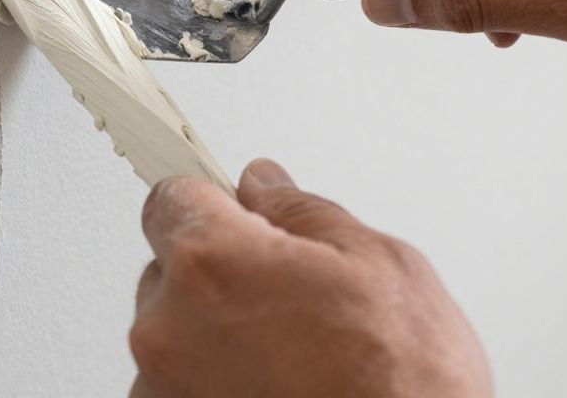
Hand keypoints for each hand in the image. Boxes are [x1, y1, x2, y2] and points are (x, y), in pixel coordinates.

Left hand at [129, 161, 489, 397]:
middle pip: (170, 270)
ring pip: (173, 333)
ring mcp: (161, 387)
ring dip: (214, 335)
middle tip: (286, 299)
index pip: (171, 198)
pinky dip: (212, 384)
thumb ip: (303, 213)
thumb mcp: (381, 266)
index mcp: (211, 263)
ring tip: (291, 359)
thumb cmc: (405, 389)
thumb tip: (266, 188)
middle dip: (218, 274)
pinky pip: (177, 386)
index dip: (210, 202)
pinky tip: (274, 390)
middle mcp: (167, 327)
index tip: (230, 210)